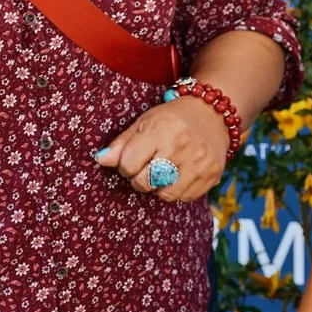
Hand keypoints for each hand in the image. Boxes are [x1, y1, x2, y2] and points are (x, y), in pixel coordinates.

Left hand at [93, 97, 228, 201]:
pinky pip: (185, 197)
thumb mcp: (144, 122)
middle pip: (145, 183)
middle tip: (145, 168)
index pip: (128, 165)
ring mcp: (199, 162)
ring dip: (158, 188)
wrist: (211, 113)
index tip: (131, 160)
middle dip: (139, 180)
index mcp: (160, 129)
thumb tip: (100, 160)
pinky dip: (178, 190)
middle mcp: (180, 146)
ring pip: (165, 194)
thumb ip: (122, 144)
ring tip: (162, 173)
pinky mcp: (211, 175)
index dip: (125, 166)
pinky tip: (179, 175)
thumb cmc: (171, 118)